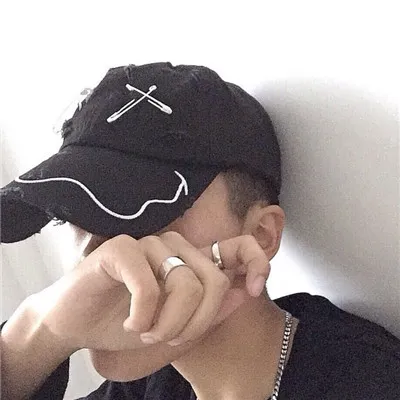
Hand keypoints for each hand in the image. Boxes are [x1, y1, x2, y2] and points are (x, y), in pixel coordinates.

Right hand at [31, 232, 269, 352]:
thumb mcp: (176, 327)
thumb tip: (245, 291)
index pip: (237, 246)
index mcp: (190, 259)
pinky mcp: (122, 248)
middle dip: (196, 322)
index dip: (256, 262)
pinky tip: (130, 322)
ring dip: (167, 323)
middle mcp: (174, 245)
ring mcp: (149, 244)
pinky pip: (151, 286)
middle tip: (167, 336)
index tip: (253, 289)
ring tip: (145, 331)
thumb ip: (211, 310)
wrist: (76, 326)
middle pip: (213, 280)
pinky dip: (143, 316)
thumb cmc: (126, 323)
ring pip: (185, 284)